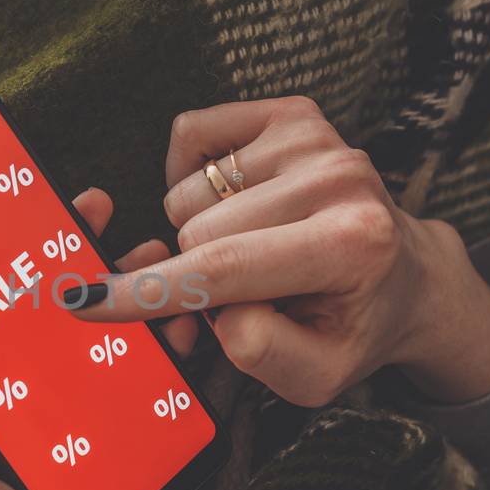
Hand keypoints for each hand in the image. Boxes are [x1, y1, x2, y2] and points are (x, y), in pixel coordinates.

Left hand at [0, 188, 169, 489]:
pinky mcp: (110, 459)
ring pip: (95, 351)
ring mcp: (65, 439)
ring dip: (123, 304)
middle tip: (107, 224)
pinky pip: (133, 396)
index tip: (25, 220)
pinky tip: (182, 331)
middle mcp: (11, 423)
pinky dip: (158, 360)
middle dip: (72, 269)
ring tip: (158, 269)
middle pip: (42, 325)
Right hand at [67, 97, 489, 406]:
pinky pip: (192, 133)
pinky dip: (190, 175)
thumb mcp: (315, 375)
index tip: (84, 302)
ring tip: (246, 252)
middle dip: (195, 271)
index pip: (223, 267)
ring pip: (187, 189)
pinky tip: (227, 204)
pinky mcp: (295, 113)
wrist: (405, 276)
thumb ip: (262, 353)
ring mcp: (317, 139)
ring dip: (197, 228)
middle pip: (196, 229)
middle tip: (233, 295)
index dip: (144, 291)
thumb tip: (211, 305)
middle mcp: (340, 179)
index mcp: (351, 246)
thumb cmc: (349, 330)